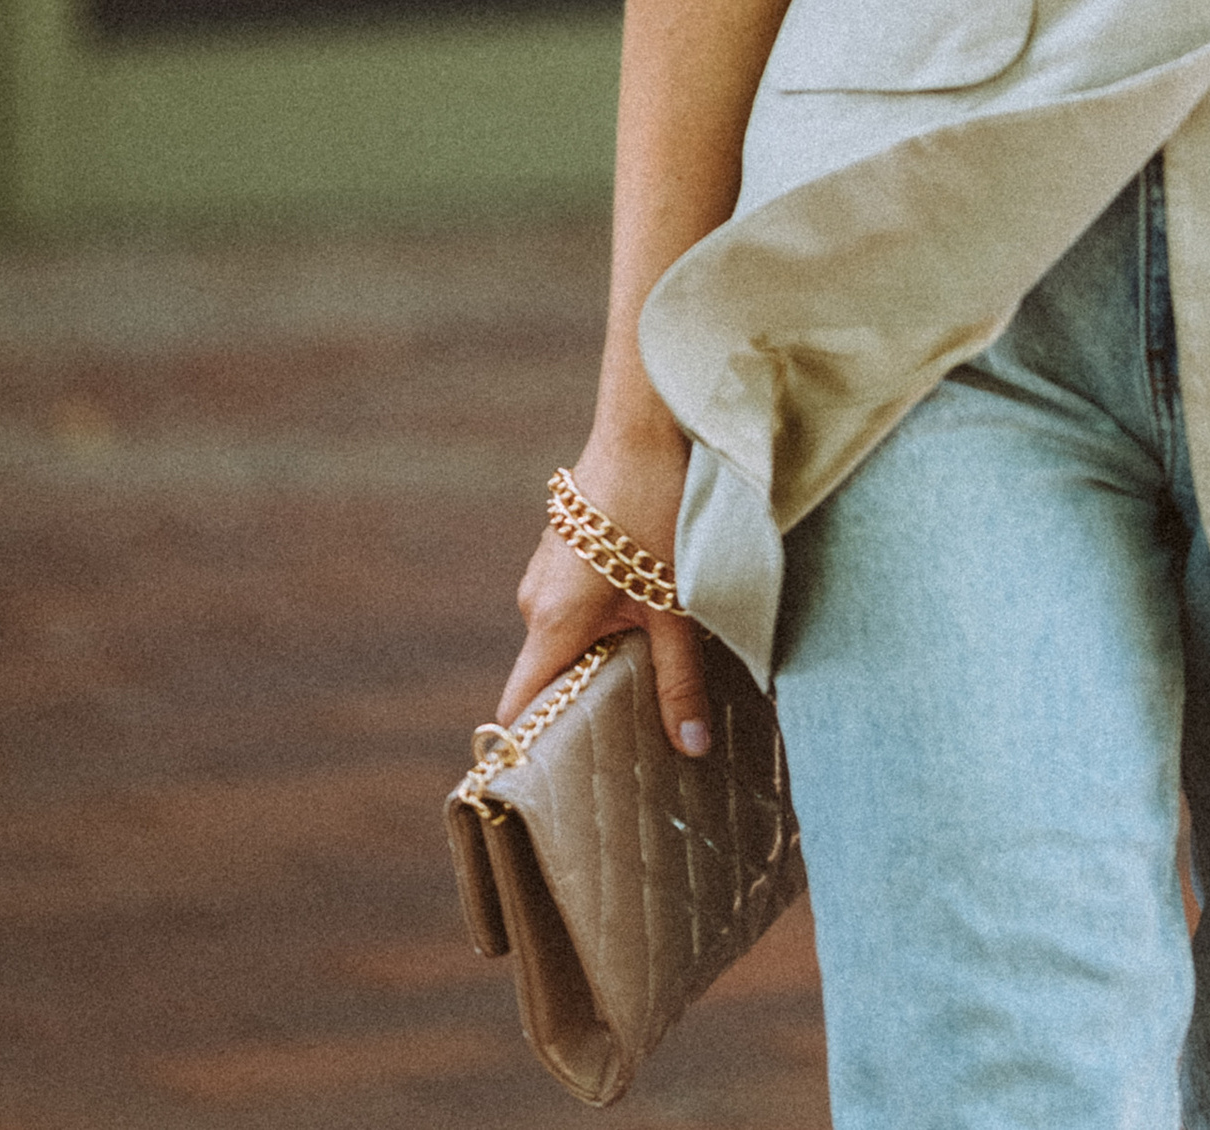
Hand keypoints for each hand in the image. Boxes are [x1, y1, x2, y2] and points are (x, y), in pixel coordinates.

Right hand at [496, 428, 712, 759]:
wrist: (649, 422)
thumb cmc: (659, 508)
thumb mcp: (677, 601)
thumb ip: (679, 678)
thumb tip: (688, 748)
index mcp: (552, 621)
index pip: (521, 707)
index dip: (532, 748)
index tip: (552, 786)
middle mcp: (537, 599)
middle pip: (548, 676)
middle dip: (585, 705)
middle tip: (628, 742)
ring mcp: (548, 570)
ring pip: (566, 637)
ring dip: (600, 656)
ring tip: (648, 678)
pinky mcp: (567, 547)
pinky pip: (575, 605)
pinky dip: (603, 621)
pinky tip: (646, 619)